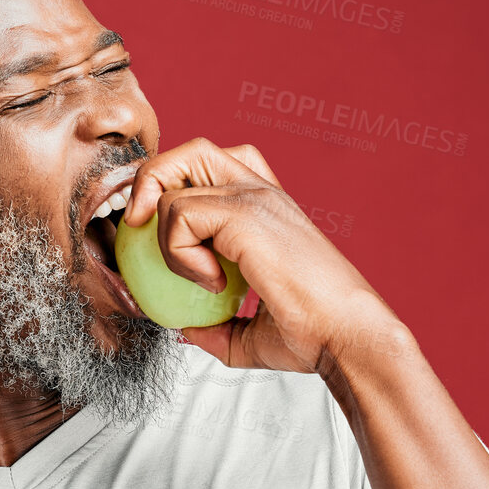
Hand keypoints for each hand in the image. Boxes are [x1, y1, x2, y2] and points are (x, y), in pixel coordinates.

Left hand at [121, 138, 396, 373]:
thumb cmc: (310, 336)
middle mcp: (260, 191)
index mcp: (264, 207)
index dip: (174, 194)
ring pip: (172, 183)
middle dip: (150, 185)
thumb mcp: (247, 333)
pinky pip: (180, 216)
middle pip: (188, 151)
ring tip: (200, 279)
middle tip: (143, 236)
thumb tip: (183, 329)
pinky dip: (179, 254)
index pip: (209, 169)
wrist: (345, 336)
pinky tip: (211, 282)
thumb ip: (213, 326)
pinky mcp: (246, 213)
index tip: (165, 246)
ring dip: (165, 238)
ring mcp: (254, 196)